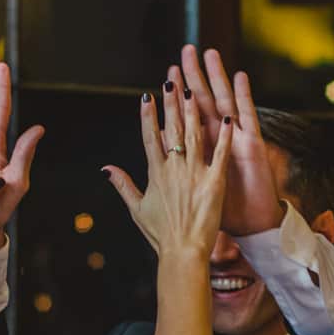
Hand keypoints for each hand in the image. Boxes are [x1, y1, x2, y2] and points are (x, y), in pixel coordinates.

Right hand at [105, 78, 232, 258]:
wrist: (183, 252)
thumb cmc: (160, 234)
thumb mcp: (137, 208)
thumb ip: (123, 185)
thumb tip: (106, 169)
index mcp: (155, 174)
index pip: (150, 137)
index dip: (148, 116)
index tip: (147, 96)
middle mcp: (173, 169)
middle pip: (171, 130)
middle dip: (170, 104)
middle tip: (170, 82)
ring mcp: (194, 174)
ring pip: (193, 135)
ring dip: (193, 112)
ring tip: (192, 90)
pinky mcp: (214, 182)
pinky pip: (220, 154)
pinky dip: (224, 136)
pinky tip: (227, 118)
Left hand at [178, 45, 283, 235]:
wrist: (251, 225)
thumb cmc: (222, 211)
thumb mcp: (192, 190)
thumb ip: (168, 171)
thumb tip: (154, 154)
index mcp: (201, 151)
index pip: (184, 119)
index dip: (174, 99)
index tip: (164, 78)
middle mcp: (218, 140)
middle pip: (203, 103)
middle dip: (193, 78)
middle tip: (184, 53)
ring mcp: (236, 139)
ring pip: (224, 102)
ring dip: (217, 78)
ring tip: (210, 55)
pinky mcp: (252, 145)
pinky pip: (248, 117)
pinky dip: (244, 97)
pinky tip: (240, 77)